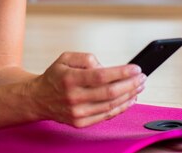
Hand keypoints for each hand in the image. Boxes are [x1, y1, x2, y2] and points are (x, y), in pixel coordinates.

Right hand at [29, 52, 145, 127]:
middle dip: (130, 84)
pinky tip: (130, 99)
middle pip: (110, 93)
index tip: (136, 68)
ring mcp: (77, 113)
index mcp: (69, 79)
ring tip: (139, 86)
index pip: (101, 76)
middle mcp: (73, 97)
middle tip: (142, 77)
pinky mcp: (81, 122)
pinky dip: (121, 108)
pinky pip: (106, 115)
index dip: (121, 73)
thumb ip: (86, 58)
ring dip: (129, 96)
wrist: (39, 99)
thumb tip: (105, 67)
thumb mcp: (65, 58)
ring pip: (111, 105)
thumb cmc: (55, 76)